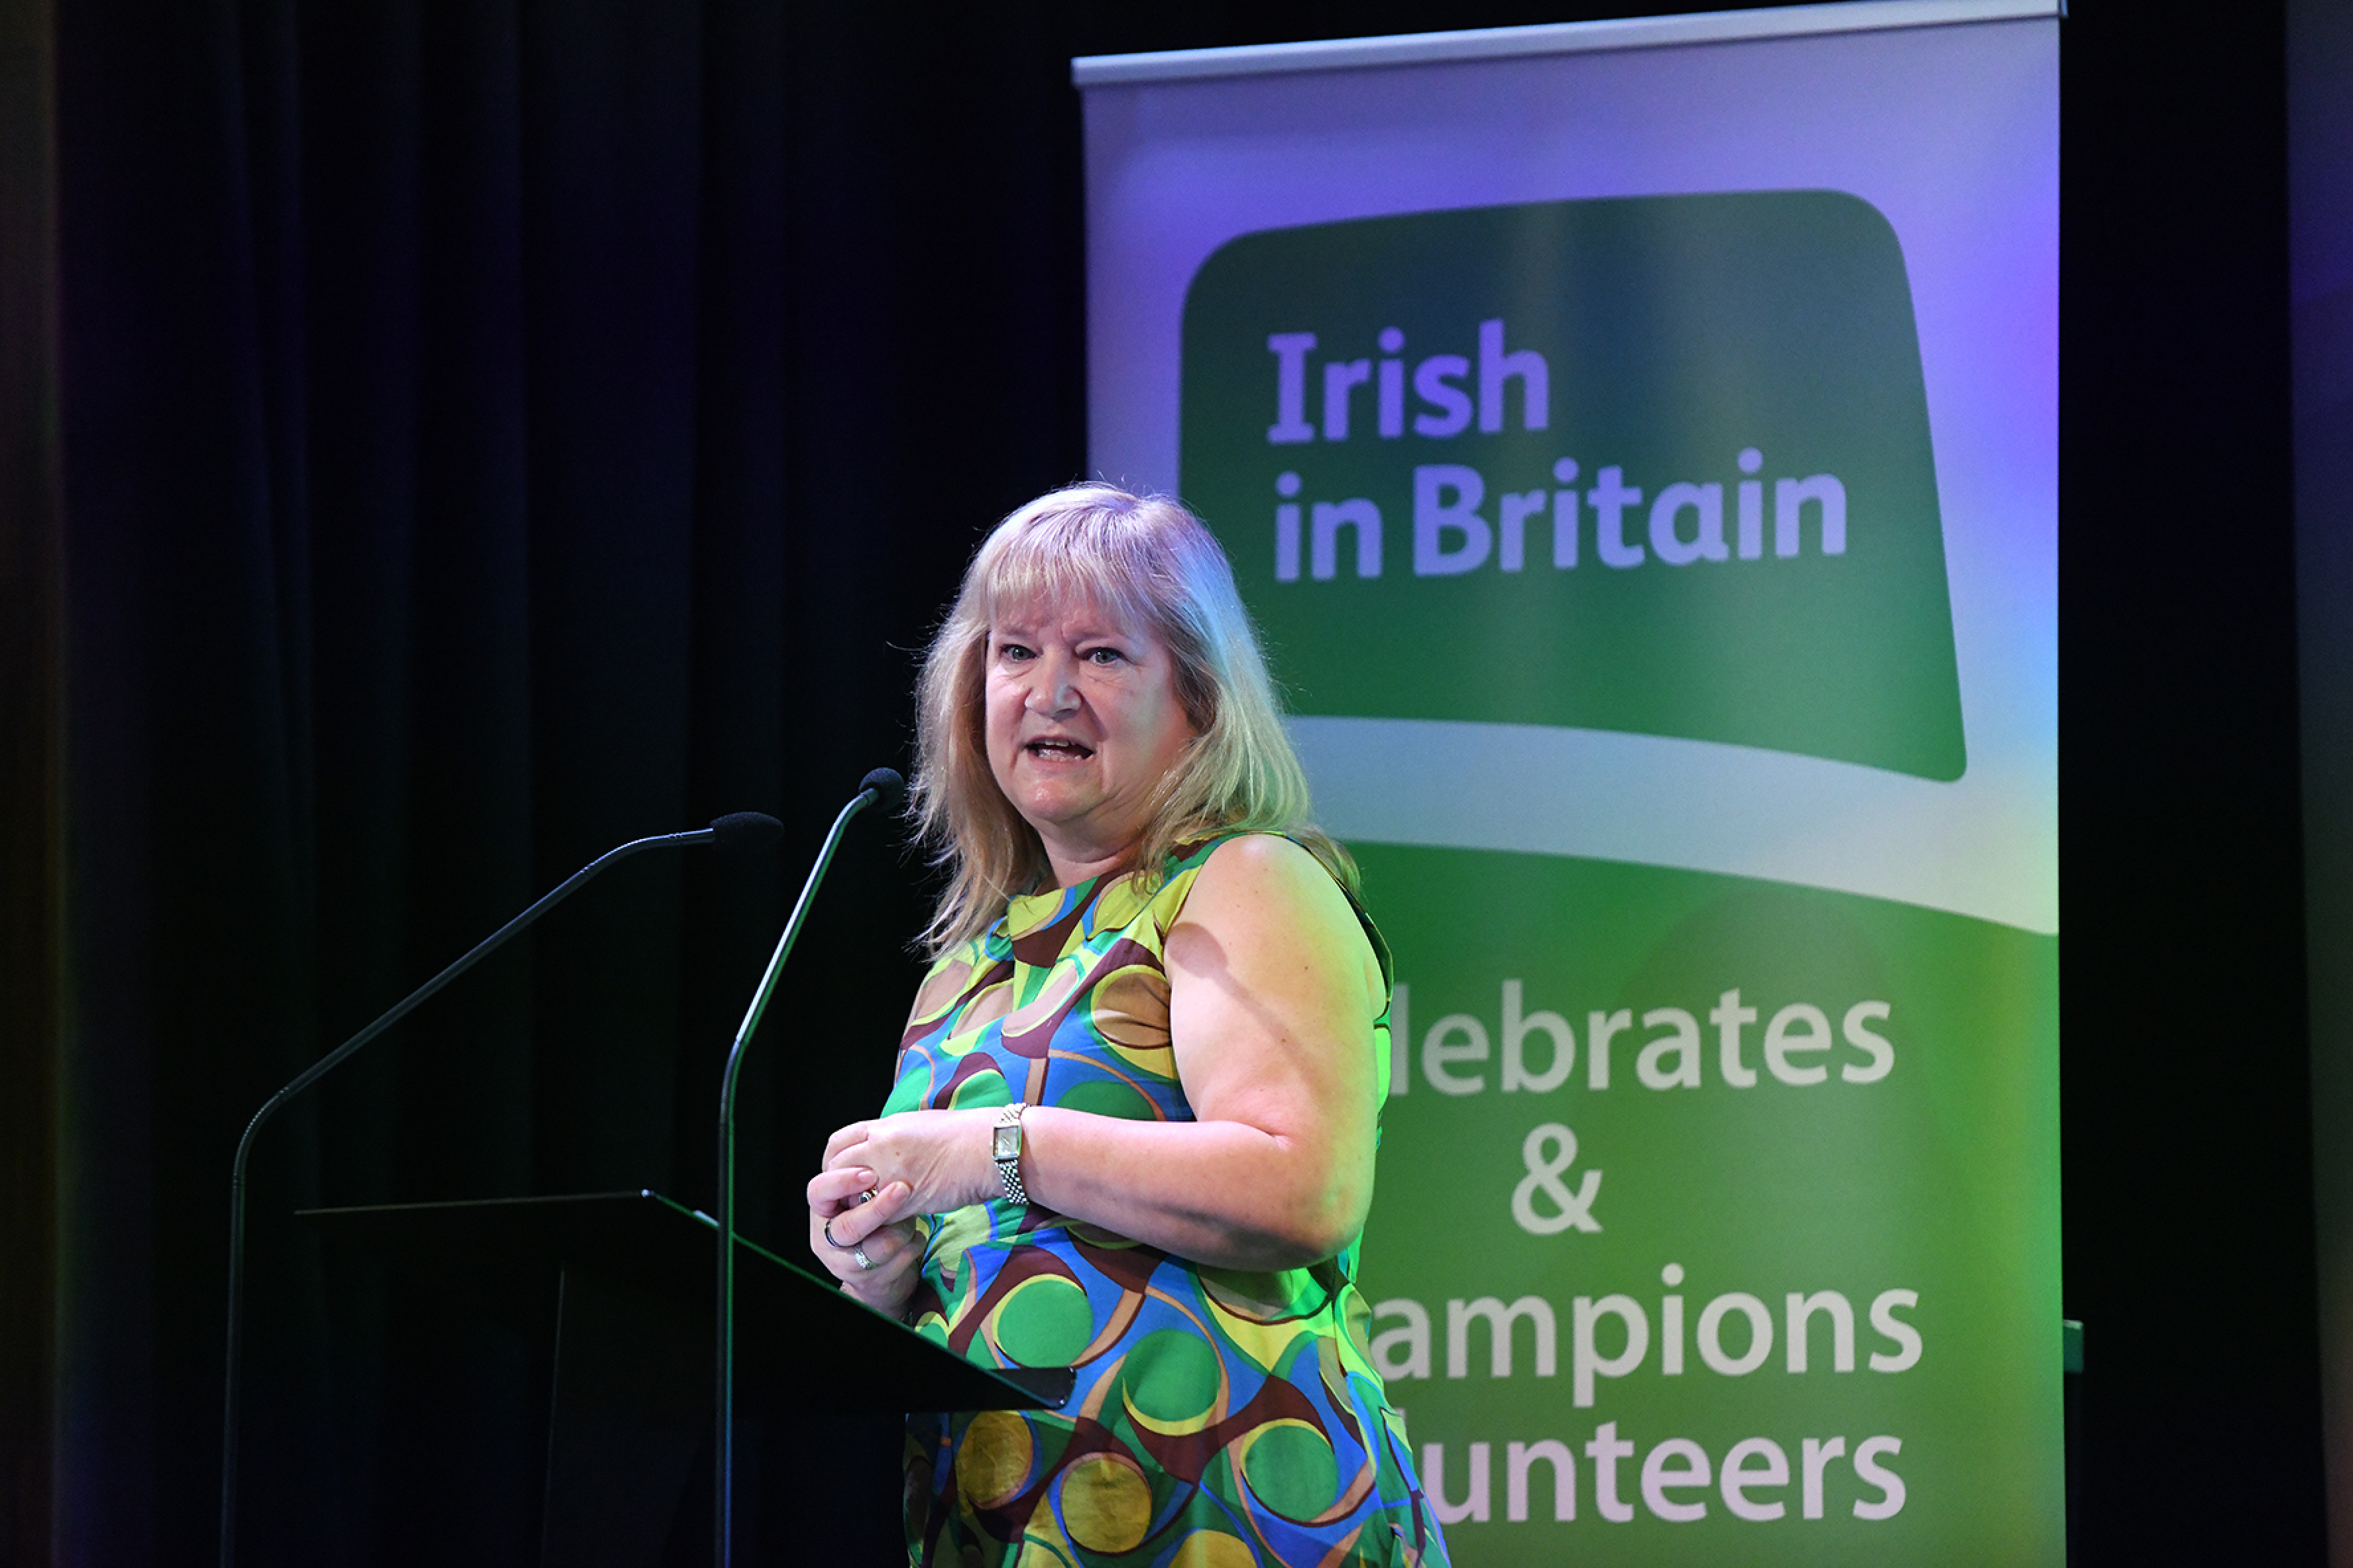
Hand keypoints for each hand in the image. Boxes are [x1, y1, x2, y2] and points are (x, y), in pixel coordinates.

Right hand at [806, 1164, 921, 1315]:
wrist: (882, 1268)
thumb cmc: (874, 1218)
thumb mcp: (863, 1195)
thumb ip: (865, 1177)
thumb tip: (880, 1147)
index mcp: (823, 1210)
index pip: (818, 1191)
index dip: (842, 1182)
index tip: (869, 1172)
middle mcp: (829, 1239)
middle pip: (849, 1226)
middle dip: (879, 1208)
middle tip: (903, 1188)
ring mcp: (850, 1265)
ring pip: (881, 1245)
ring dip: (904, 1228)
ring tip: (912, 1218)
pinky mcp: (874, 1282)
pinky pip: (903, 1258)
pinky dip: (915, 1243)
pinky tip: (915, 1236)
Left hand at [823, 1108, 1000, 1218]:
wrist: (991, 1148)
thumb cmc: (967, 1135)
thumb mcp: (922, 1125)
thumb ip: (896, 1138)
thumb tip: (888, 1148)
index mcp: (885, 1126)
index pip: (838, 1142)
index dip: (835, 1160)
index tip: (843, 1172)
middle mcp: (880, 1146)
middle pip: (836, 1170)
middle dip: (840, 1187)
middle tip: (855, 1198)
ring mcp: (890, 1173)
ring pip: (851, 1196)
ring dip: (858, 1206)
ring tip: (874, 1210)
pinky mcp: (905, 1200)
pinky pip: (878, 1216)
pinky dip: (882, 1221)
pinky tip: (895, 1220)